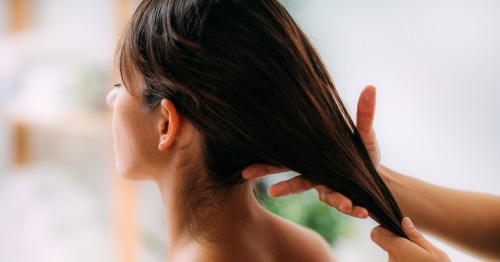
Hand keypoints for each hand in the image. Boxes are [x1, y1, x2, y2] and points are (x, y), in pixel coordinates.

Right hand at [242, 85, 378, 217]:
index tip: (246, 170)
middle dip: (282, 187)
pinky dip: (355, 208)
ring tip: (346, 205)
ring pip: (327, 196)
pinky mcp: (345, 198)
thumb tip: (371, 87)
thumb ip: (364, 114)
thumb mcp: (362, 132)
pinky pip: (349, 204)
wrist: (374, 174)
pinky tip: (362, 211)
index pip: (285, 160)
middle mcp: (316, 175)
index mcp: (313, 157)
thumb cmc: (359, 151)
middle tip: (269, 190)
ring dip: (335, 200)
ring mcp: (329, 188)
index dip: (265, 165)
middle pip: (294, 183)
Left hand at [371, 217, 450, 261]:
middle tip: (413, 245)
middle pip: (385, 243)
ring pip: (391, 254)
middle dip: (396, 240)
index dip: (383, 229)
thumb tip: (404, 221)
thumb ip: (415, 236)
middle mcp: (392, 259)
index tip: (396, 229)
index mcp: (399, 249)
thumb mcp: (434, 252)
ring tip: (418, 258)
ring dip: (401, 252)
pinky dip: (403, 260)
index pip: (377, 234)